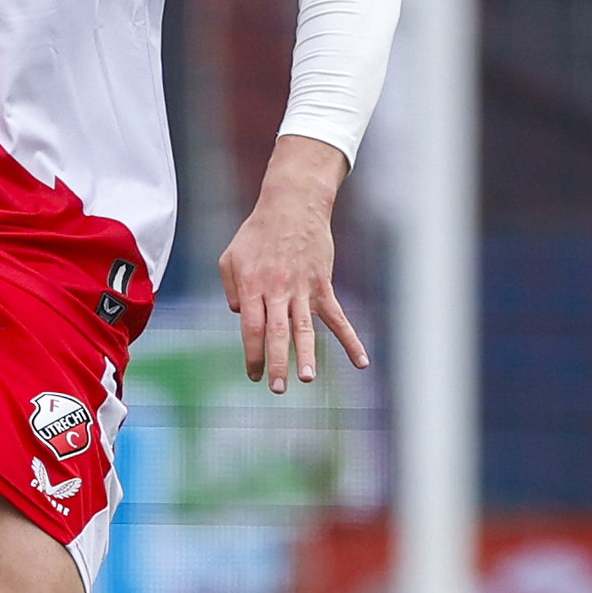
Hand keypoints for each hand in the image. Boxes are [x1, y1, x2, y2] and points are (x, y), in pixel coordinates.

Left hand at [219, 135, 367, 392]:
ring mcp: (302, 289)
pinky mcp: (322, 286)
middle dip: (276, 362)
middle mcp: (278, 290)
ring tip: (306, 378)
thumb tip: (240, 314)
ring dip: (306, 355)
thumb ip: (231, 288)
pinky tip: (361, 362)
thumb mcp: (231, 257)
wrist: (293, 204)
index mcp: (253, 286)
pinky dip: (350, 340)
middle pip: (276, 333)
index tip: (253, 374)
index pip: (251, 328)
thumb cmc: (258, 232)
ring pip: (304, 328)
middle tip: (277, 388)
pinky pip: (338, 317)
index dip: (252, 353)